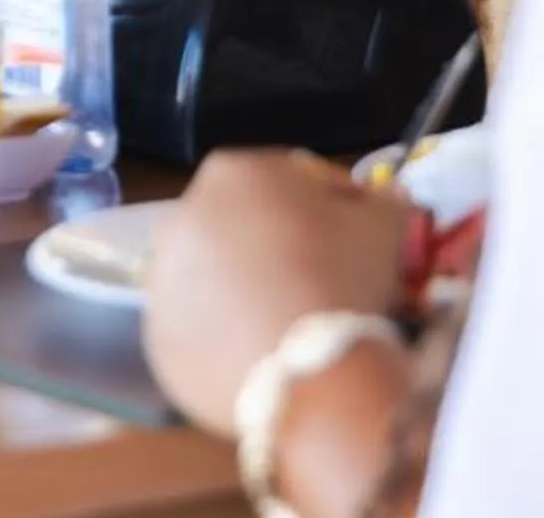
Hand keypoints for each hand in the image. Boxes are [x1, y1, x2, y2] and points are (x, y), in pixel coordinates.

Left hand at [143, 148, 410, 435]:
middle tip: (320, 277)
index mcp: (231, 172)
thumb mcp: (382, 225)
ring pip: (214, 278)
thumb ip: (380, 202)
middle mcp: (180, 217)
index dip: (327, 201)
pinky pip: (199, 331)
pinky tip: (262, 355)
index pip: (287, 177)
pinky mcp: (157, 339)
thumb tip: (386, 198)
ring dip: (245, 290)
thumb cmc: (341, 277)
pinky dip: (225, 339)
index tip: (354, 229)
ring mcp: (162, 281)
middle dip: (276, 244)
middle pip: (240, 226)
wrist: (305, 371)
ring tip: (290, 321)